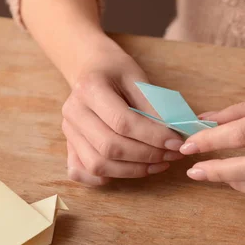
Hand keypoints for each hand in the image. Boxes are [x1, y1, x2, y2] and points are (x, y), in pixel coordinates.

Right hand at [61, 38, 184, 184]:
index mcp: (89, 88)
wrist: (89, 67)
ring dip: (132, 170)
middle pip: (109, 147)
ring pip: (98, 164)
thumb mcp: (137, 78)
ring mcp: (68, 131)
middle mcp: (73, 112)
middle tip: (172, 155)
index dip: (152, 137)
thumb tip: (173, 136)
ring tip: (159, 164)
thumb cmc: (116, 71)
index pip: (122, 122)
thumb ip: (152, 107)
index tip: (176, 142)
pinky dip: (106, 177)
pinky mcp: (69, 145)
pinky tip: (130, 170)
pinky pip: (82, 172)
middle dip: (146, 156)